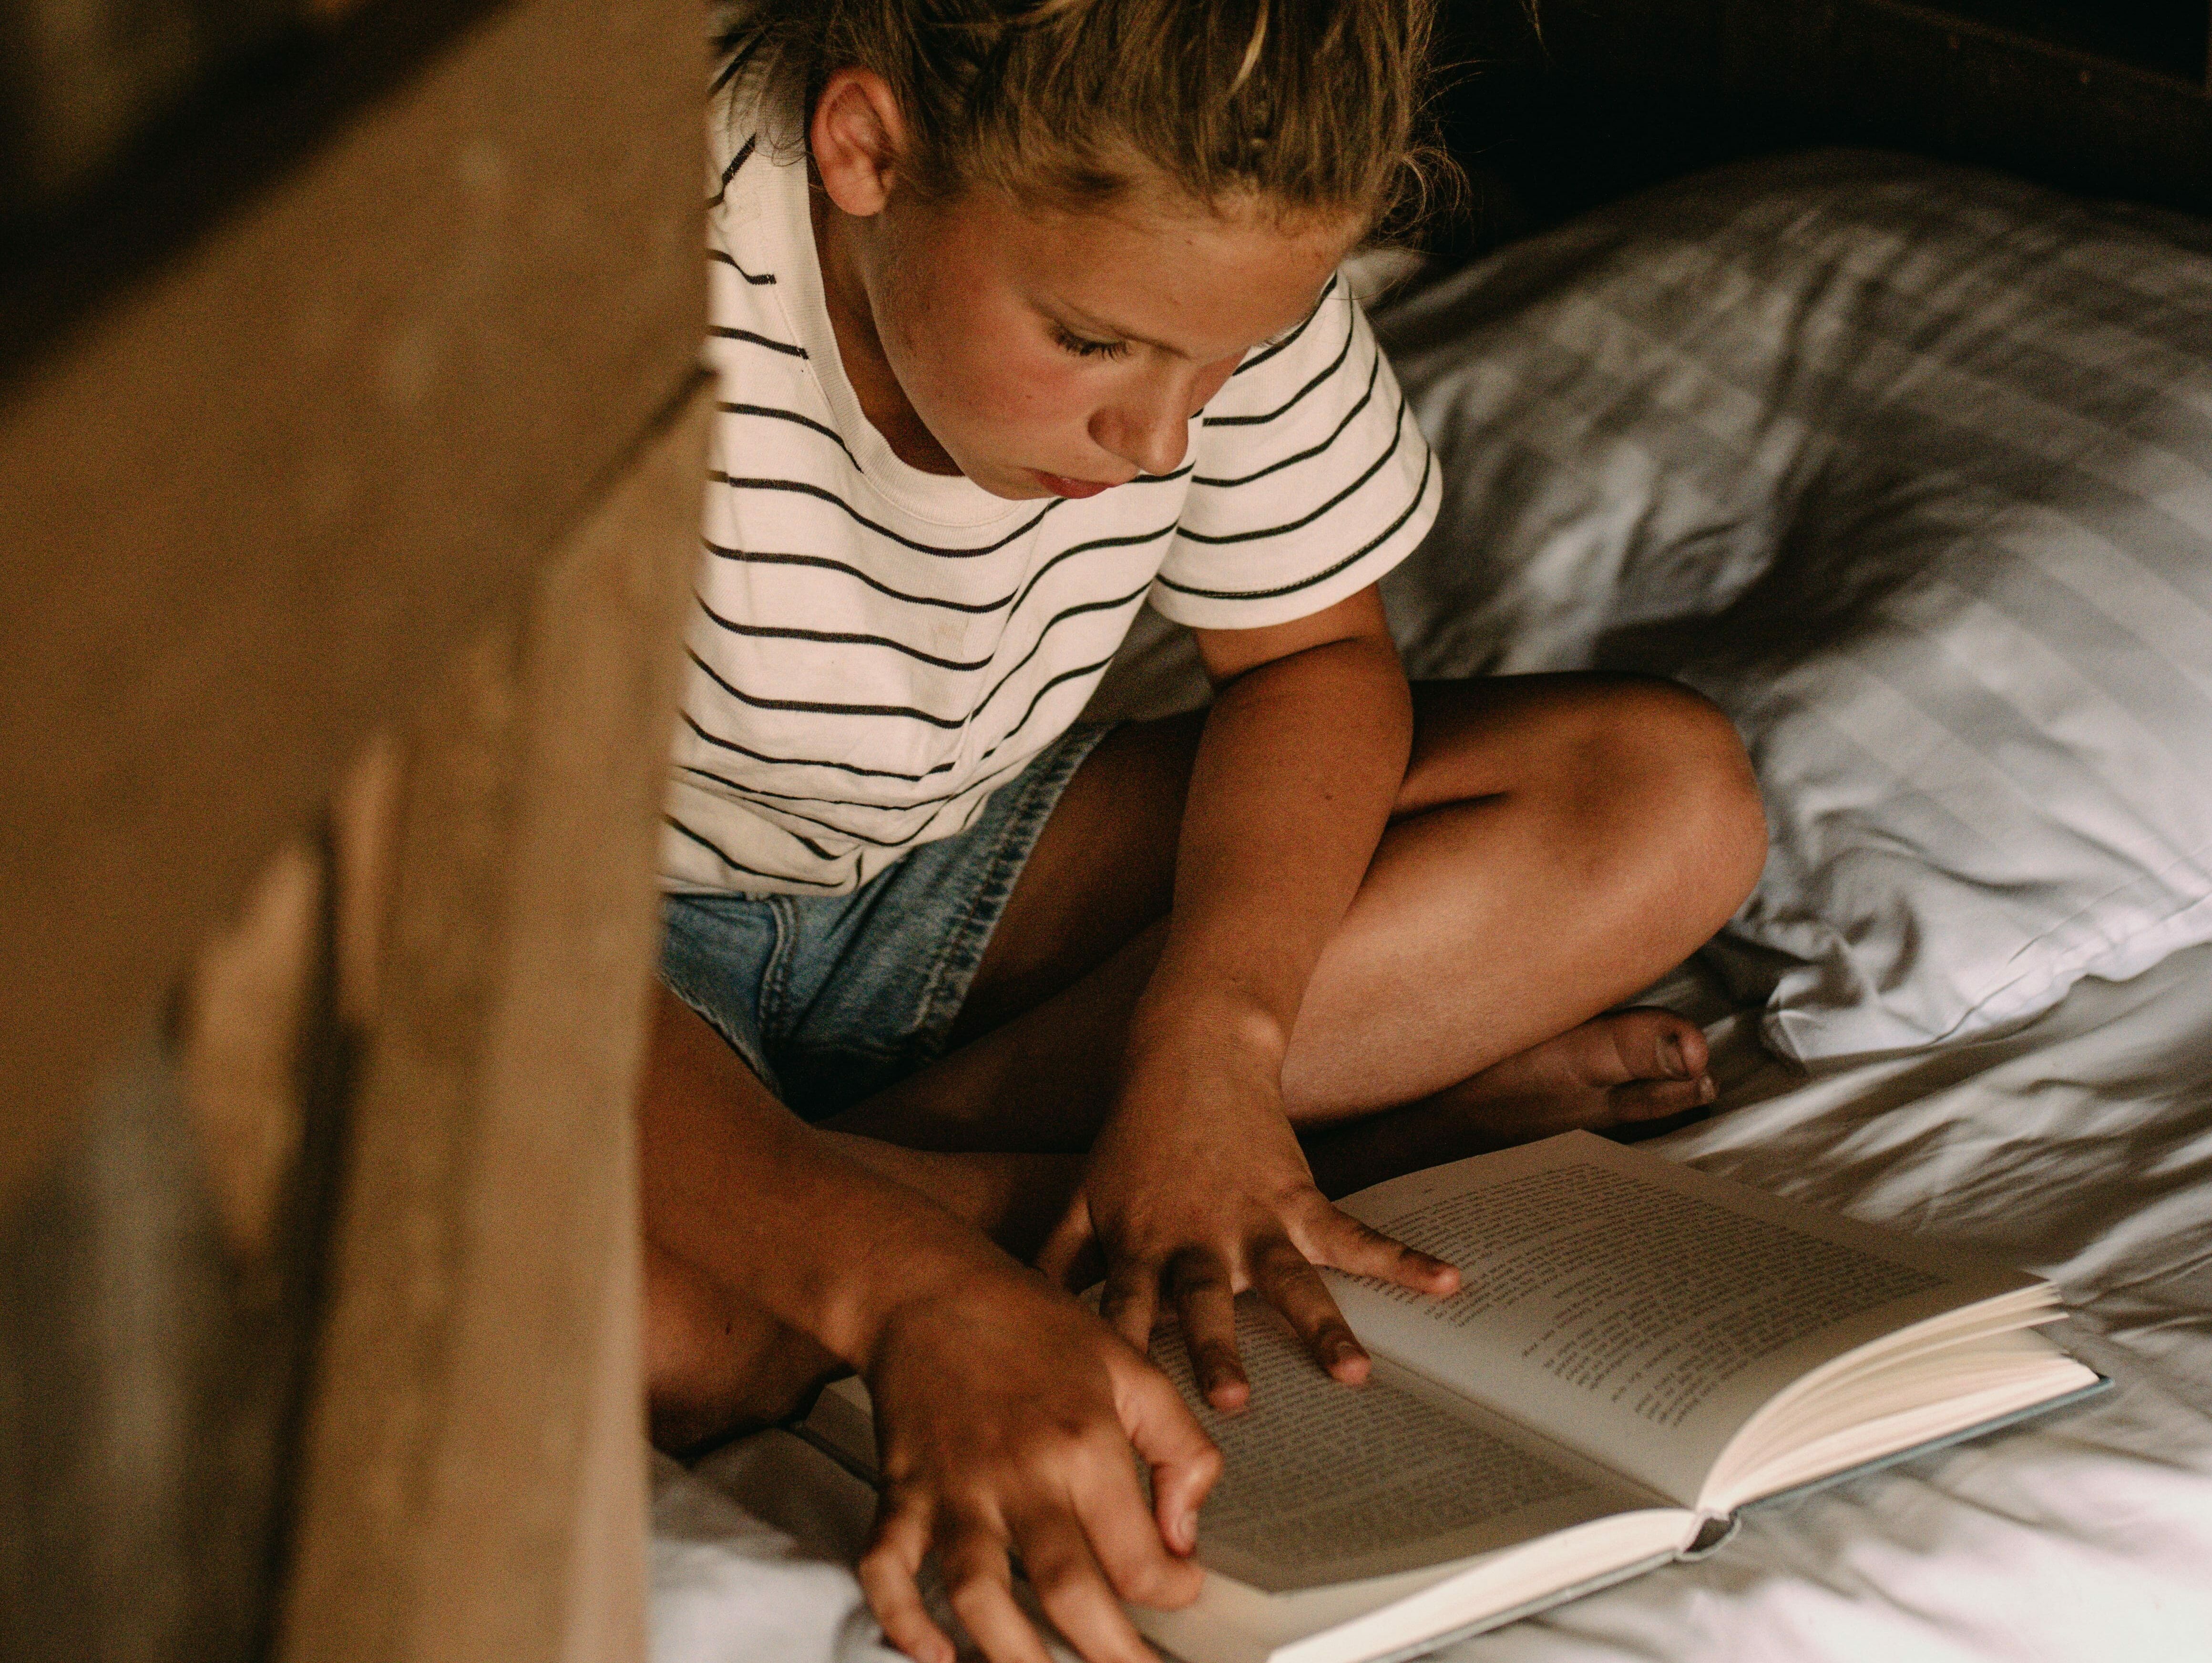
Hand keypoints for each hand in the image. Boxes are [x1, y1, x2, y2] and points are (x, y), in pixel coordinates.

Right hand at [859, 1263, 1220, 1662]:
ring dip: (1012, 1656)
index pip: (1139, 1555)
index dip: (1171, 1590)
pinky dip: (903, 1617)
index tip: (1179, 1590)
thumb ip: (1179, 1446)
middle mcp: (1021, 1472)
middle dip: (1108, 1653)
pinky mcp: (903, 1490)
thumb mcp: (1131, 1366)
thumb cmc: (1026, 1322)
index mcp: (1085, 1441)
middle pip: (1069, 1592)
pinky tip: (934, 1652)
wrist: (928, 1285)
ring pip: (981, 1595)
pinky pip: (890, 1567)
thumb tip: (1182, 1529)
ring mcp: (956, 1486)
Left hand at [1037, 1046, 1458, 1412]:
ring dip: (1322, 1326)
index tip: (1119, 1411)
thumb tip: (1014, 1312)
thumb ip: (1056, 1260)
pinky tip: (1448, 1283)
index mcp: (1139, 1247)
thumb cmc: (1133, 1135)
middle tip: (1233, 1401)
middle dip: (1218, 1350)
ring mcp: (1254, 1220)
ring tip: (1355, 1373)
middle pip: (1206, 1303)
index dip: (1121, 1355)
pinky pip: (1355, 1235)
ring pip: (1289, 1281)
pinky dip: (1404, 1259)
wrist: (1191, 1051)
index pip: (1124, 1311)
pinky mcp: (1299, 1198)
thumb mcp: (1082, 1196)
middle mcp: (1197, 1241)